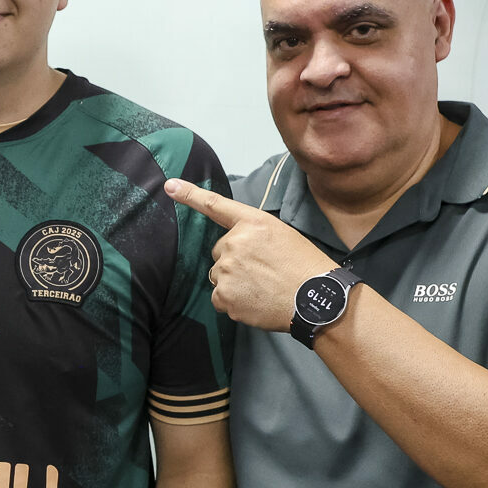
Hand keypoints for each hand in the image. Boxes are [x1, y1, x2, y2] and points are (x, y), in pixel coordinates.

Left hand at [164, 179, 337, 330]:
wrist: (316, 300)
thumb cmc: (304, 267)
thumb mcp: (282, 235)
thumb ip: (252, 235)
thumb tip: (234, 247)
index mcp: (252, 223)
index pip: (215, 205)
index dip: (189, 194)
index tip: (170, 186)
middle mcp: (234, 242)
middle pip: (218, 251)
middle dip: (234, 261)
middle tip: (262, 271)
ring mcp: (227, 269)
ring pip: (217, 275)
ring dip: (233, 282)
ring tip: (262, 288)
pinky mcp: (225, 295)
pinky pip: (219, 298)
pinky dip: (233, 302)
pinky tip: (255, 301)